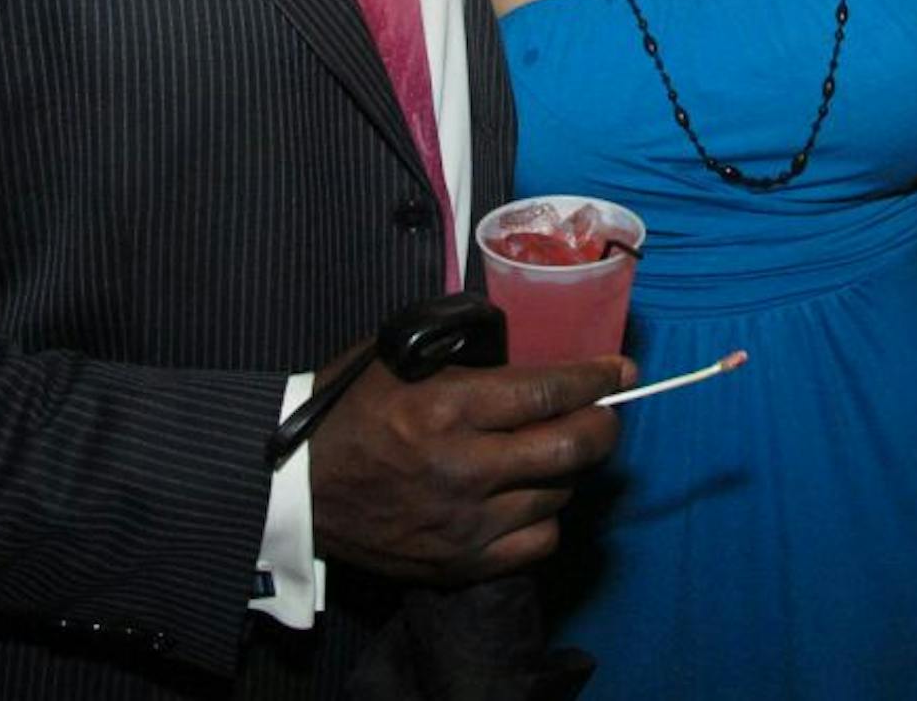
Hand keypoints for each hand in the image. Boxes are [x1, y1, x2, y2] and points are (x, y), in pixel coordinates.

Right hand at [307, 346, 631, 583]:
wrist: (295, 490)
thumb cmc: (346, 413)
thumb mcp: (397, 359)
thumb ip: (462, 355)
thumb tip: (527, 353)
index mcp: (447, 408)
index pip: (549, 393)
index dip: (596, 380)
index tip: (621, 371)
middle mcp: (464, 467)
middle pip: (571, 447)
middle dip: (604, 425)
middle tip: (606, 412)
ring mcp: (465, 522)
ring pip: (559, 494)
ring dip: (567, 469)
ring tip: (556, 451)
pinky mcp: (460, 562)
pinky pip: (536, 543)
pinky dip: (545, 517)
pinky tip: (530, 497)